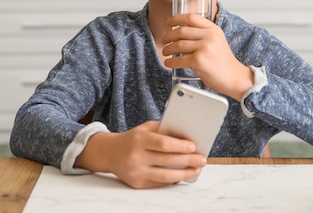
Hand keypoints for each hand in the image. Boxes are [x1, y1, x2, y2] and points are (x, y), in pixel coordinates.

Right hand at [75, 121, 206, 188]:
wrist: (110, 153)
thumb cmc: (132, 138)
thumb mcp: (145, 128)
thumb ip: (164, 130)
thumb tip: (187, 136)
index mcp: (138, 139)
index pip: (163, 144)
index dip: (180, 146)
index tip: (194, 146)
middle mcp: (136, 157)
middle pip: (167, 161)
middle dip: (188, 160)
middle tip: (202, 159)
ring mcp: (136, 172)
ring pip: (165, 176)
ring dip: (184, 174)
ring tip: (196, 170)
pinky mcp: (137, 184)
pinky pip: (159, 183)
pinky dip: (173, 180)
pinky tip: (183, 176)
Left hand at [162, 13, 252, 100]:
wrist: (234, 77)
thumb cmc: (224, 62)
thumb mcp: (217, 40)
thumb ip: (203, 34)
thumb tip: (181, 31)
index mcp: (213, 29)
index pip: (191, 18)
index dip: (177, 19)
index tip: (169, 23)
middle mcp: (209, 36)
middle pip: (181, 31)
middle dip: (168, 36)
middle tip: (164, 40)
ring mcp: (204, 48)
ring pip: (178, 45)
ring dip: (168, 49)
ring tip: (166, 52)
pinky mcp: (199, 61)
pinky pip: (179, 59)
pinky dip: (171, 62)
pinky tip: (169, 63)